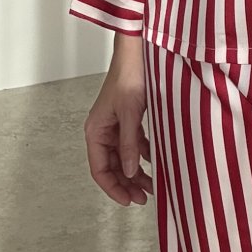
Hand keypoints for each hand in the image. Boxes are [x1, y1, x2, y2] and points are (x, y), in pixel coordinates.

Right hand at [83, 33, 153, 206]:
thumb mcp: (131, 113)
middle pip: (112, 166)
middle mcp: (103, 130)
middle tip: (144, 198)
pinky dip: (143, 154)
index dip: (113, 188)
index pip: (100, 169)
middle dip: (127, 183)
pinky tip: (155, 162)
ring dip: (136, 171)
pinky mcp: (129, 117)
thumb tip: (130, 172)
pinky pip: (134, 143)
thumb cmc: (130, 76)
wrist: (139, 51)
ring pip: (124, 156)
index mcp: (96, 130)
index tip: (129, 201)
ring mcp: (116, 124)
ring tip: (153, 186)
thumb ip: (130, 143)